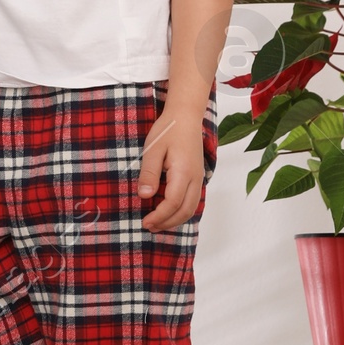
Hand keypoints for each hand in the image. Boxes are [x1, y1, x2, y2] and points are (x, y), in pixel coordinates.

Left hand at [138, 102, 206, 231]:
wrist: (186, 117)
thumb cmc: (168, 130)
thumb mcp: (152, 149)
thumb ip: (149, 173)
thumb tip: (144, 196)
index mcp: (184, 171)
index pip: (173, 202)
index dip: (160, 215)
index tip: (146, 221)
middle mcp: (195, 178)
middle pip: (185, 210)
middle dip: (167, 222)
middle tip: (150, 226)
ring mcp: (199, 178)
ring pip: (192, 208)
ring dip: (176, 220)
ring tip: (158, 224)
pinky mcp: (197, 177)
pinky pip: (193, 201)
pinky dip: (182, 212)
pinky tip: (169, 212)